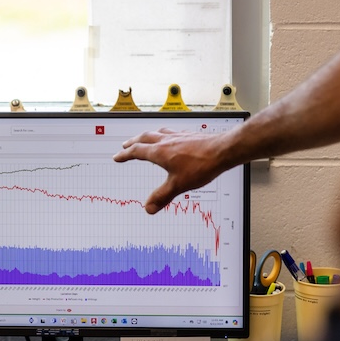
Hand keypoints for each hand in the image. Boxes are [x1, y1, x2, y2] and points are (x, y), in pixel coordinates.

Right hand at [113, 128, 229, 213]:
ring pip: (156, 132)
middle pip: (144, 138)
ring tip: (144, 138)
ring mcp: (178, 137)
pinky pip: (170, 132)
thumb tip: (148, 208)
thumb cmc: (201, 165)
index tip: (117, 157)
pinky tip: (169, 138)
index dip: (125, 155)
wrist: (222, 151)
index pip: (136, 152)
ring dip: (146, 136)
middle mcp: (166, 141)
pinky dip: (162, 134)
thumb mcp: (178, 185)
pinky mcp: (188, 136)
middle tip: (125, 145)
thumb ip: (162, 197)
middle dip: (132, 143)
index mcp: (159, 152)